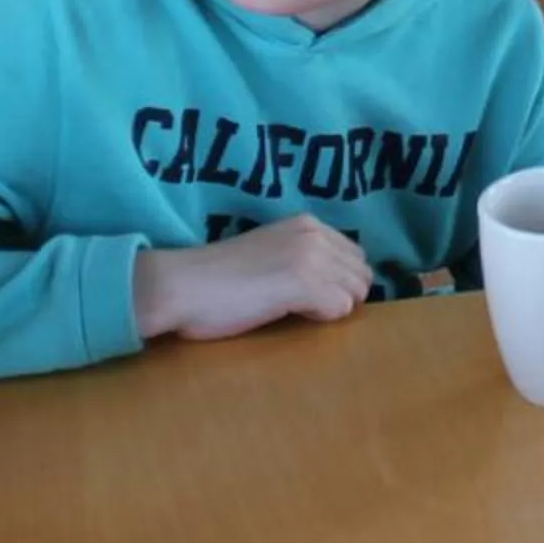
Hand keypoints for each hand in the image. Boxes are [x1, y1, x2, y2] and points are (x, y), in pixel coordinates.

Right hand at [133, 214, 371, 340]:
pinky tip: (289, 314)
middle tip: (302, 307)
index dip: (337, 281)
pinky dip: (320, 319)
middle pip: (362, 275)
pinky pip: (340, 309)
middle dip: (340, 295)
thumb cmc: (217, 278)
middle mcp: (314, 234)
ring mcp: (311, 257)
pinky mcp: (304, 283)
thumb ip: (301, 258)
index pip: (355, 255)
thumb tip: (333, 284)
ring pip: (356, 293)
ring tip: (293, 309)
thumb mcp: (269, 254)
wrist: (182, 285)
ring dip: (331, 308)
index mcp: (307, 223)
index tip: (306, 293)